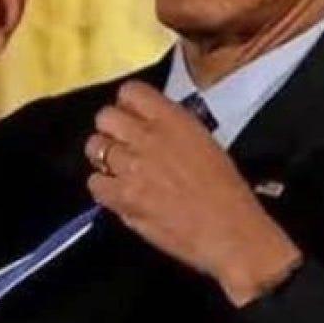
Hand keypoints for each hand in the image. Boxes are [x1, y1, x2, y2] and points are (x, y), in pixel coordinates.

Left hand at [85, 81, 300, 306]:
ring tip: (119, 171)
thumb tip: (150, 127)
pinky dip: (103, 188)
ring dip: (104, 158)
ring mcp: (132, 166)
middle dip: (110, 129)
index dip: (127, 105)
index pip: (131, 91)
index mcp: (173, 120)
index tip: (130, 116)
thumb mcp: (205, 142)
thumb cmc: (227, 193)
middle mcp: (149, 137)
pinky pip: (94, 183)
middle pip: (105, 116)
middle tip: (121, 144)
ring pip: (95, 147)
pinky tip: (119, 194)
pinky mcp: (123, 196)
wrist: (229, 231)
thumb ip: (173, 129)